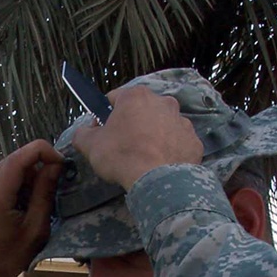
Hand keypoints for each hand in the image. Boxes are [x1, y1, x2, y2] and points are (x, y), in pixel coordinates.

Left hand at [0, 140, 63, 276]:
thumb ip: (44, 193)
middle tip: (44, 194)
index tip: (60, 163)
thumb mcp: (36, 228)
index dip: (43, 152)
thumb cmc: (11, 255)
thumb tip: (55, 165)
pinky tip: (16, 200)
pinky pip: (0, 171)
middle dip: (35, 170)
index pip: (18, 158)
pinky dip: (14, 181)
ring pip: (9, 164)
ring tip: (28, 202)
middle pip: (15, 159)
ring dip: (25, 177)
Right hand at [72, 85, 202, 189]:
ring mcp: (182, 121)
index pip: (115, 98)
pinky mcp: (193, 141)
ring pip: (162, 125)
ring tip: (143, 157)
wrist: (156, 180)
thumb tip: (84, 132)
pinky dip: (169, 150)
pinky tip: (159, 163)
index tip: (102, 131)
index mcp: (136, 96)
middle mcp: (163, 102)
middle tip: (123, 146)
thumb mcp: (89, 145)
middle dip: (132, 124)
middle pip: (142, 110)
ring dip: (152, 136)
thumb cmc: (121, 156)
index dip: (104, 114)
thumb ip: (82, 133)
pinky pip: (177, 142)